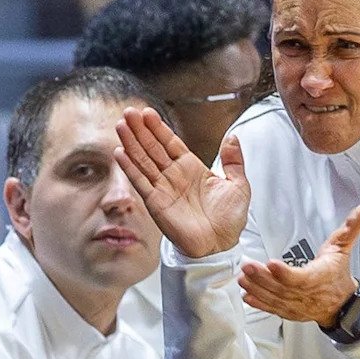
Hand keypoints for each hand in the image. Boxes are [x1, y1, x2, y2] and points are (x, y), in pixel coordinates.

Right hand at [116, 107, 250, 257]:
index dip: (158, 128)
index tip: (148, 113)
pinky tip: (120, 153)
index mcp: (192, 169)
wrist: (221, 246)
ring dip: (132, 143)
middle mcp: (175, 177)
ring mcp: (164, 189)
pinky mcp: (156, 204)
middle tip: (129, 112)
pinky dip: (130, 168)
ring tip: (122, 125)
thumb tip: (233, 137)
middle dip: (140, 130)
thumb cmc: (229, 221)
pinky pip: (141, 182)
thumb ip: (234, 161)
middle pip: (153, 148)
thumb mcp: (239, 186)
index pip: (170, 143)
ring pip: (143, 161)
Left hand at [239, 206, 359, 326]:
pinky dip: (259, 304)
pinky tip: (247, 296)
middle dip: (262, 278)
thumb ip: (351, 229)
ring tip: (243, 278)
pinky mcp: (289, 311)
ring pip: (275, 299)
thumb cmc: (337, 275)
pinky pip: (273, 309)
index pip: (301, 278)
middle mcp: (307, 294)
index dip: (285, 273)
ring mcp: (297, 305)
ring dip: (257, 289)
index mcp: (320, 277)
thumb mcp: (343, 249)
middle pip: (282, 288)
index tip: (271, 264)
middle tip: (247, 266)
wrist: (342, 305)